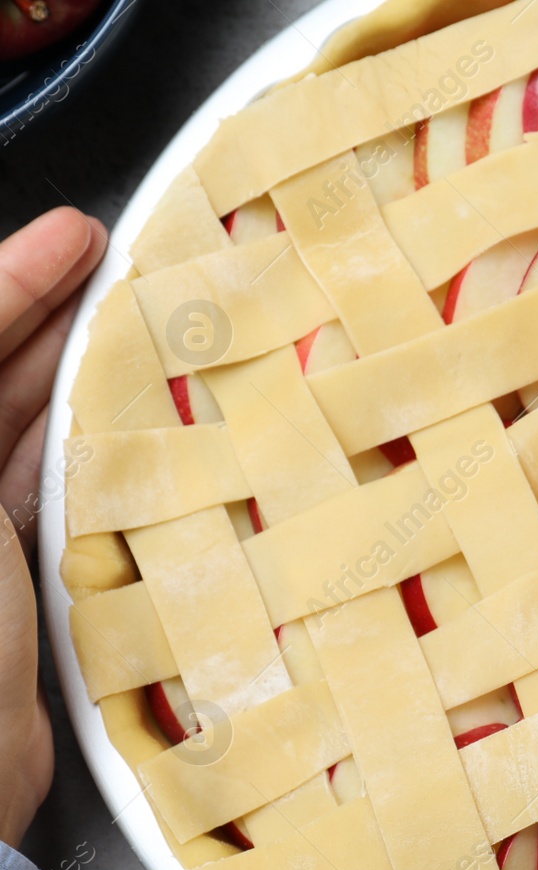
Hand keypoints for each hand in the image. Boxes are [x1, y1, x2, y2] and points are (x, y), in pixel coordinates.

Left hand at [0, 207, 106, 847]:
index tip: (73, 236)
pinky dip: (95, 451)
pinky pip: (53, 492)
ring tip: (143, 332)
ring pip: (21, 430)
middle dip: (46, 316)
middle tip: (116, 264)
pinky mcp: (11, 586)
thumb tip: (8, 332)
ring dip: (80, 380)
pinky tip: (137, 423)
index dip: (9, 279)